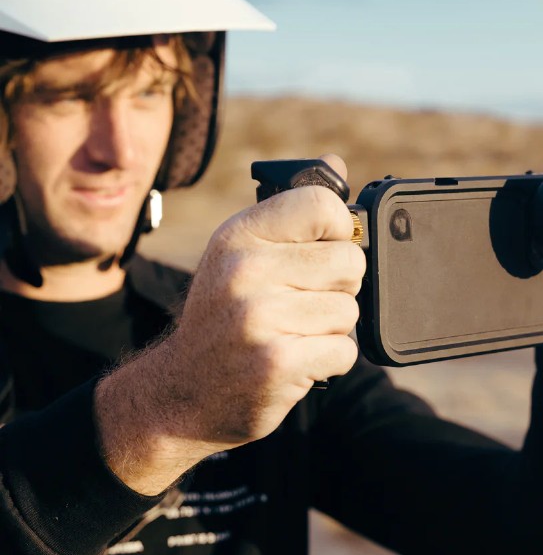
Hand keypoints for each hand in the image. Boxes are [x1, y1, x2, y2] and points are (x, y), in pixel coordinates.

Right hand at [96, 155, 364, 492]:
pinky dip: (329, 359)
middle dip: (339, 285)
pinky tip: (296, 358)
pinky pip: (344, 351)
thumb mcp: (241, 252)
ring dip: (331, 327)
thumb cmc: (223, 314)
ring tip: (293, 331)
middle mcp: (245, 271)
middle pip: (349, 261)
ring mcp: (259, 318)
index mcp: (238, 236)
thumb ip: (291, 211)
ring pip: (349, 310)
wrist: (181, 392)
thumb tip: (336, 161)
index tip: (329, 244)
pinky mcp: (276, 363)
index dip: (340, 227)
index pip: (321, 204)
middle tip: (304, 299)